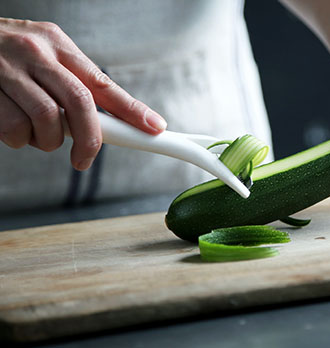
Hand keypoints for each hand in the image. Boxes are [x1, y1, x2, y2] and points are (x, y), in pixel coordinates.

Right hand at [0, 18, 166, 169]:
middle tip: (84, 159)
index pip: (103, 83)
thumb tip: (118, 120)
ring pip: (47, 121)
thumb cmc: (8, 56)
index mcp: (57, 45)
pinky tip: (13, 128)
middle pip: (80, 103)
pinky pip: (13, 130)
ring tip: (37, 133)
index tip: (154, 128)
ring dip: (47, 141)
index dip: (132, 109)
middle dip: (90, 139)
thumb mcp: (47, 58)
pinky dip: (18, 140)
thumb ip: (76, 84)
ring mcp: (7, 70)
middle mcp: (35, 53)